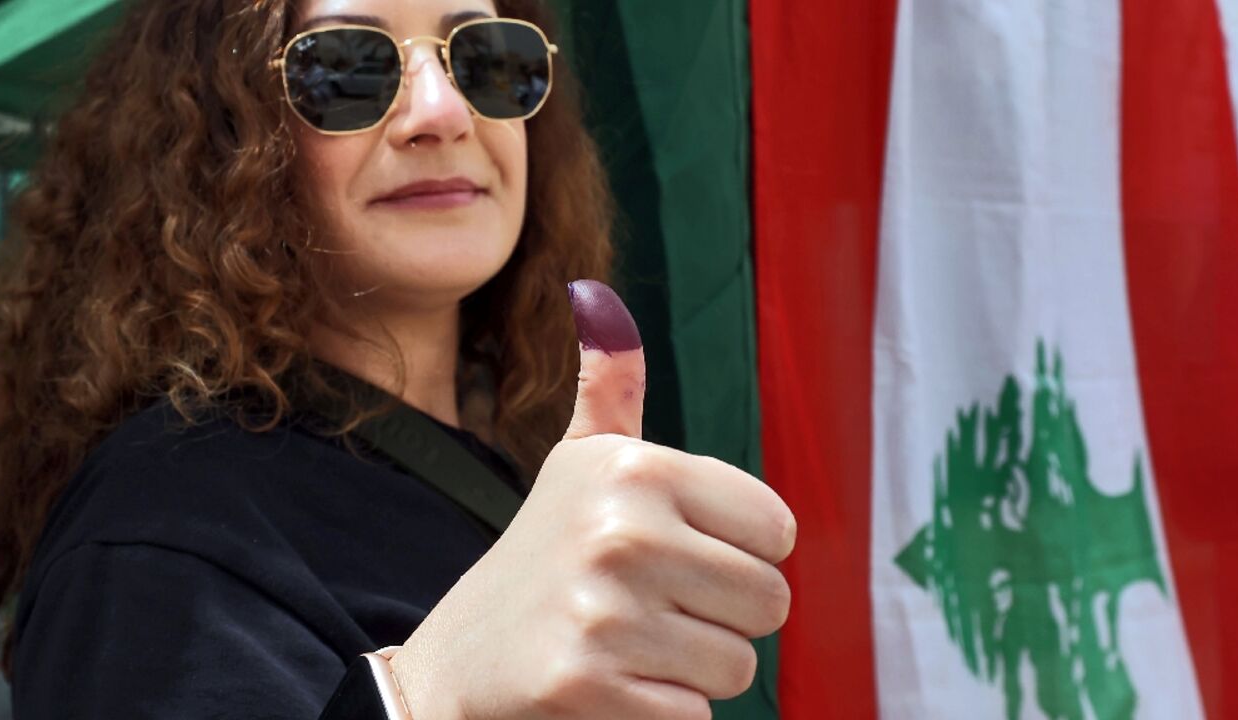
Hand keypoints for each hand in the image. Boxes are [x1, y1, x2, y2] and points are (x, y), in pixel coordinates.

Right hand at [391, 280, 796, 719]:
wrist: (458, 661)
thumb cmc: (545, 556)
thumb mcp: (576, 466)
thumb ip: (608, 389)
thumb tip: (595, 296)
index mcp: (635, 468)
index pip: (778, 531)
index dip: (740, 553)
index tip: (681, 554)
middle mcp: (619, 530)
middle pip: (769, 602)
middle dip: (722, 617)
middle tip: (653, 608)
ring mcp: (599, 613)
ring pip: (737, 666)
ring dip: (692, 669)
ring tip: (629, 647)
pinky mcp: (583, 688)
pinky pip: (694, 717)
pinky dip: (660, 711)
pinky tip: (609, 687)